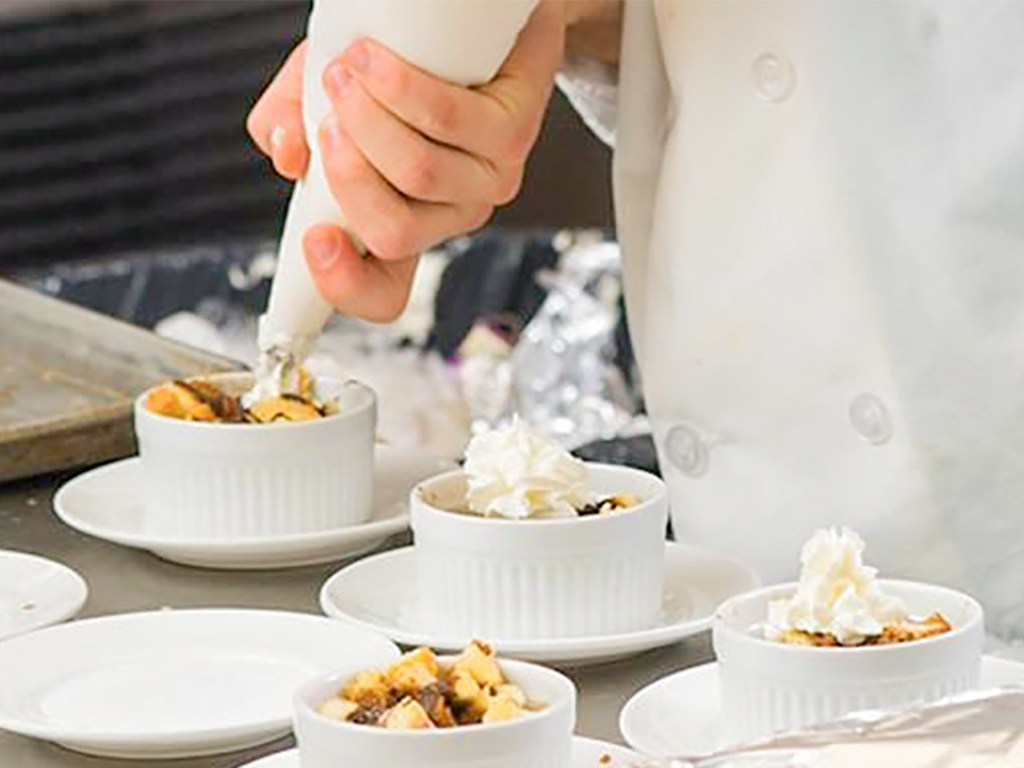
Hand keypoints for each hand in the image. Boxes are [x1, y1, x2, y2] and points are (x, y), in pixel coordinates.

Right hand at [247, 0, 565, 321]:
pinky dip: (400, 89)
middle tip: (325, 121)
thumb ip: (290, 122)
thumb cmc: (401, 59)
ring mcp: (487, 179)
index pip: (383, 293)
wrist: (475, 14)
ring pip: (418, 174)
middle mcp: (450, 212)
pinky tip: (374, 59)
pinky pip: (449, 121)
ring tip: (344, 71)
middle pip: (393, 233)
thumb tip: (284, 154)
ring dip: (366, 119)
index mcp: (406, 220)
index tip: (314, 240)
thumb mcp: (323, 91)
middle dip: (345, 176)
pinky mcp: (514, 134)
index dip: (346, 286)